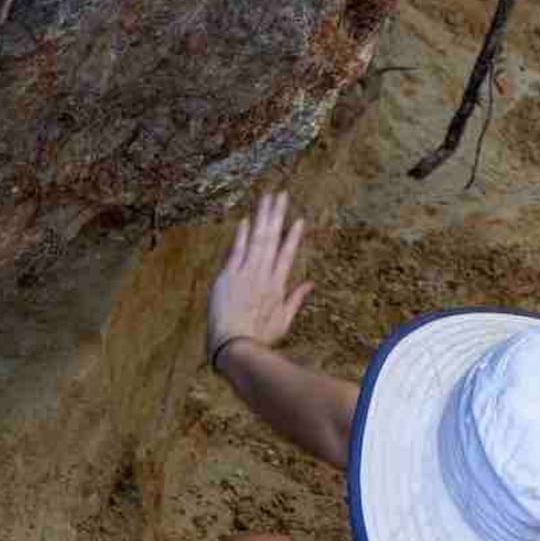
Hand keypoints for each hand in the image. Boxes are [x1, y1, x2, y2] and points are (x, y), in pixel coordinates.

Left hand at [208, 190, 313, 356]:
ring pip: (257, 239)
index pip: (287, 254)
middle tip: (282, 194)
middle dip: (277, 215)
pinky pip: (237, 251)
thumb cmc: (259, 337)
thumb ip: (296, 299)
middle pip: (272, 239)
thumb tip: (311, 283)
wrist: (234, 345)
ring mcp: (245, 273)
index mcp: (277, 285)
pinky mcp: (228, 277)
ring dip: (262, 217)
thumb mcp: (283, 321)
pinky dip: (242, 235)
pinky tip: (246, 219)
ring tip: (267, 198)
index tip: (299, 219)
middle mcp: (263, 274)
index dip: (293, 235)